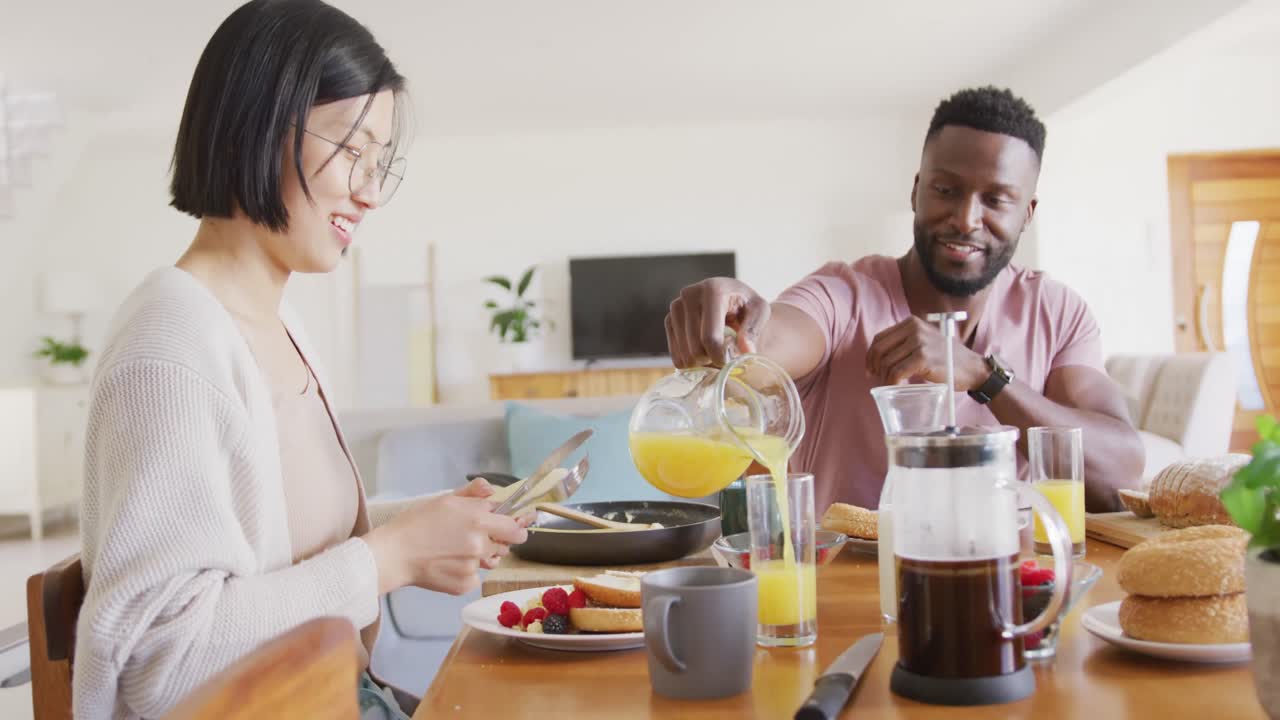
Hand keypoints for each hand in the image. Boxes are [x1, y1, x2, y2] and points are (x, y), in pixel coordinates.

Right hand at [364, 478, 529, 594]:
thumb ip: (474, 493)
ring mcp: (473, 566)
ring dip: (481, 557)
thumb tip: (493, 491)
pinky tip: (448, 564)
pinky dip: (466, 572)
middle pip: (505, 546)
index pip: (516, 528)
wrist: (394, 554)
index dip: (515, 527)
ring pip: (490, 561)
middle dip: (495, 541)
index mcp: (479, 520)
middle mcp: (480, 544)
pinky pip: (476, 577)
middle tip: (473, 538)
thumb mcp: (445, 500)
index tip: (510, 527)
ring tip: (456, 551)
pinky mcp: (465, 584)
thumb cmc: (416, 524)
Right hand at [665, 277, 768, 367]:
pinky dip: (691, 361)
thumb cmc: (747, 305)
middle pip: (695, 349)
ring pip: (684, 355)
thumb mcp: (759, 311)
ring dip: (702, 362)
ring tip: (715, 351)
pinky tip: (703, 351)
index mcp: (712, 291)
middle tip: (725, 355)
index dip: (721, 357)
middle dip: (712, 360)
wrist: (731, 296)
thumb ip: (754, 330)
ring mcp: (676, 307)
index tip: (731, 361)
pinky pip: (676, 355)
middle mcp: (689, 295)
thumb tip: (747, 350)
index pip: (710, 337)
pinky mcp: (669, 319)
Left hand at [865, 316, 988, 389]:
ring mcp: (919, 342)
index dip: (871, 355)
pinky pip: (897, 372)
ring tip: (890, 384)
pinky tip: (897, 386)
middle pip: (879, 349)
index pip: (880, 338)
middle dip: (873, 366)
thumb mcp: (924, 341)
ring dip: (885, 377)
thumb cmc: (946, 359)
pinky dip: (892, 382)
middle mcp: (914, 328)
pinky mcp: (923, 358)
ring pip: (887, 362)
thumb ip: (904, 343)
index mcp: (911, 322)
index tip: (870, 368)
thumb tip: (877, 357)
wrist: (972, 368)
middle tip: (875, 378)